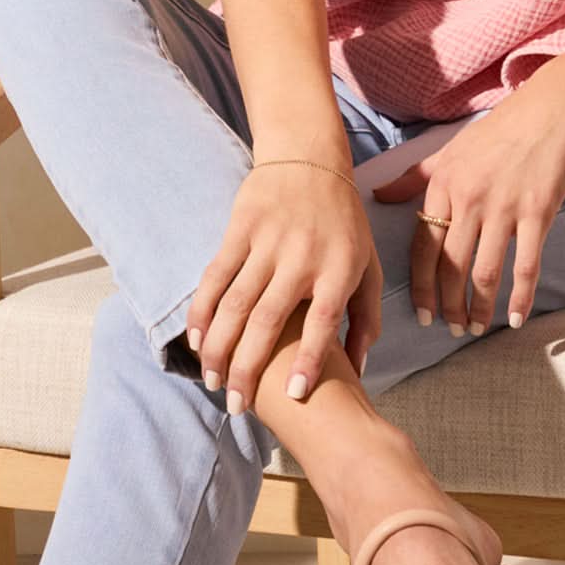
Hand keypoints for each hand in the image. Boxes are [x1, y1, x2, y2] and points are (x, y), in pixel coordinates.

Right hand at [186, 162, 383, 405]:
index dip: (309, 359)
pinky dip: (202, 309)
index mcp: (340, 268)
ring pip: (236, 302)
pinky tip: (196, 338)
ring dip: (219, 345)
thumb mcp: (368, 266)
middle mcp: (303, 256)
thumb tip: (360, 371)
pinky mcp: (240, 229)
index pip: (324, 321)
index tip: (293, 395)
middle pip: (270, 319)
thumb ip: (366, 319)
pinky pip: (216, 275)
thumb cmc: (345, 224)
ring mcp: (268, 241)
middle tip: (235, 404)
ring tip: (212, 379)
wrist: (311, 160)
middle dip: (249, 366)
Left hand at [370, 60, 564, 332]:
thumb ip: (414, 176)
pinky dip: (520, 297)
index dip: (421, 285)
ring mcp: (504, 206)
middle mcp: (469, 197)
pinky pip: (526, 265)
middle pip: (451, 266)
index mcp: (443, 183)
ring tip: (475, 328)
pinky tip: (516, 318)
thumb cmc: (502, 128)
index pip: (423, 246)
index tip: (421, 314)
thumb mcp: (450, 148)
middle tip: (450, 329)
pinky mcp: (538, 211)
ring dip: (479, 308)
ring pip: (485, 272)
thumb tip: (378, 194)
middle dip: (448, 305)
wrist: (554, 107)